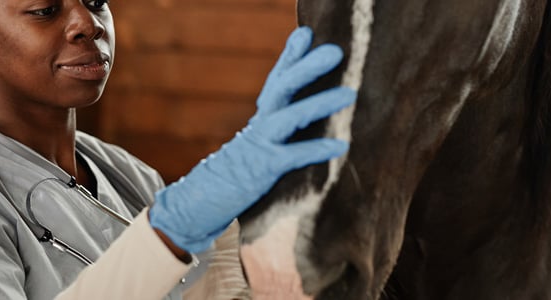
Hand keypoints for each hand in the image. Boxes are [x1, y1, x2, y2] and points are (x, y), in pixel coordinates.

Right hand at [149, 27, 356, 252]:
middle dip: (307, 67)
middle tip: (334, 51)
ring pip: (289, 117)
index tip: (305, 33)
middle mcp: (261, 125)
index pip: (277, 80)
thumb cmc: (238, 172)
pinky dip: (316, 149)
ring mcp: (260, 145)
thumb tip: (301, 116)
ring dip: (319, 103)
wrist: (202, 199)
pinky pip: (293, 157)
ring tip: (349, 94)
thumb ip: (278, 128)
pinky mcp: (262, 169)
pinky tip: (340, 146)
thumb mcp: (258, 145)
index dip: (291, 56)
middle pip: (283, 88)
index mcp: (262, 118)